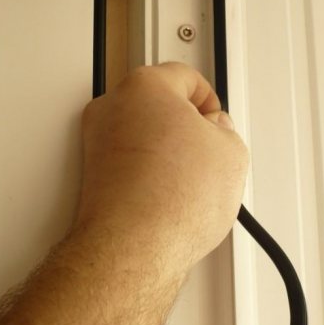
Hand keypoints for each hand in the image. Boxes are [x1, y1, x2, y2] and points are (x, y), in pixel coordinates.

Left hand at [77, 62, 248, 273]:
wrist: (134, 248)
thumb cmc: (171, 199)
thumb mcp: (231, 152)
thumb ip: (226, 130)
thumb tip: (217, 134)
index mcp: (145, 86)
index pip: (186, 76)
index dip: (210, 100)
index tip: (217, 119)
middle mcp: (113, 108)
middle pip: (159, 104)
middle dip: (186, 125)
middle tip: (207, 148)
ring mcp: (97, 143)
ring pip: (143, 135)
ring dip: (166, 151)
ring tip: (190, 180)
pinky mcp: (92, 176)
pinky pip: (130, 164)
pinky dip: (149, 174)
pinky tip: (171, 196)